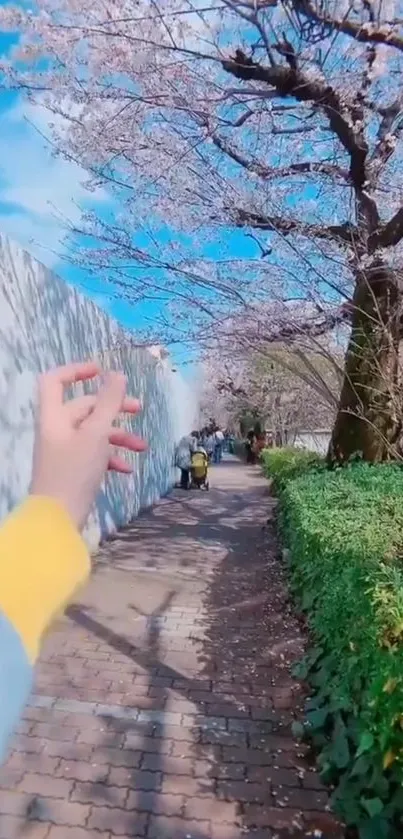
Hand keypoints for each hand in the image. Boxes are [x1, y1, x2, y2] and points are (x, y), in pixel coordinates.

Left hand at [30, 361, 146, 529]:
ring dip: (118, 436)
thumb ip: (108, 403)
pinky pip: (94, 455)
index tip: (101, 371)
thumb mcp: (96, 434)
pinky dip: (111, 457)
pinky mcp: (72, 470)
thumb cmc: (74, 472)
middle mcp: (56, 430)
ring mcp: (64, 451)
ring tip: (142, 446)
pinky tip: (128, 468)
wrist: (57, 520)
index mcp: (54, 417)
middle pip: (84, 407)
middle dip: (112, 408)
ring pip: (93, 433)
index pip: (56, 381)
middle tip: (138, 409)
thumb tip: (117, 375)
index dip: (76, 370)